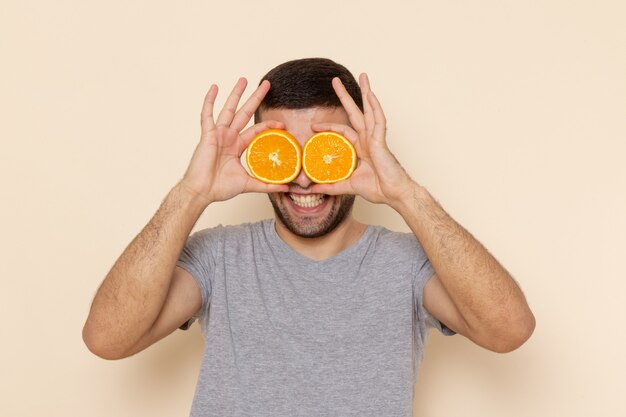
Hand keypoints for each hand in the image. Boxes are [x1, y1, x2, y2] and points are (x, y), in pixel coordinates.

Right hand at [180, 78, 287, 204]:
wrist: (202, 192)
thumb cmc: (220, 188)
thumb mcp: (248, 184)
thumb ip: (266, 185)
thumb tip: (287, 189)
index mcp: (237, 146)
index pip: (256, 130)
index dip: (268, 125)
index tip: (282, 123)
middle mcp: (228, 137)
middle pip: (245, 113)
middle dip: (255, 98)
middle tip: (266, 84)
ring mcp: (218, 134)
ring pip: (229, 109)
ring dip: (236, 94)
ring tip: (244, 80)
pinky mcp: (208, 134)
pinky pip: (207, 115)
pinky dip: (209, 101)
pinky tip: (214, 87)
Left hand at [310, 74, 414, 206]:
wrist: (393, 194)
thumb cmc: (377, 188)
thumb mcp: (347, 186)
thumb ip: (330, 186)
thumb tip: (311, 189)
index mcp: (361, 147)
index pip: (342, 131)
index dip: (329, 126)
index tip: (313, 126)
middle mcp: (368, 139)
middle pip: (355, 112)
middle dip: (345, 96)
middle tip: (334, 81)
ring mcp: (375, 138)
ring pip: (370, 110)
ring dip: (366, 92)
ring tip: (362, 76)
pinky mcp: (381, 141)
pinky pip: (379, 121)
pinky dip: (375, 107)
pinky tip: (371, 95)